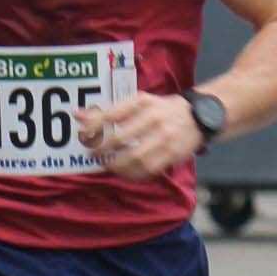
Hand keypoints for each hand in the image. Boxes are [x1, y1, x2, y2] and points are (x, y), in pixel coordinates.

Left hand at [75, 91, 200, 181]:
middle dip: (101, 149)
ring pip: (132, 157)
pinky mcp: (172, 153)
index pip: (111, 114)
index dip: (93, 127)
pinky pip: (147, 169)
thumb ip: (109, 111)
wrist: (200, 116)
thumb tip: (76, 115)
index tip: (83, 136)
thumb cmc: (162, 110)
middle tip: (93, 154)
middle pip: (119, 138)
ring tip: (108, 165)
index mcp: (142, 101)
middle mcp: (152, 117)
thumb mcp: (139, 103)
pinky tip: (124, 172)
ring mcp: (164, 136)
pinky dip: (132, 173)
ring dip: (115, 165)